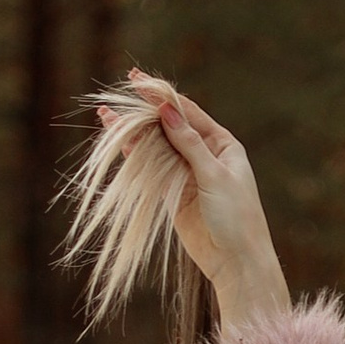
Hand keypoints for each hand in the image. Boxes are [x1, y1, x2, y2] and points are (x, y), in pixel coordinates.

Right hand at [106, 72, 290, 334]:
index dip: (163, 97)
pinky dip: (136, 156)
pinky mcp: (173, 193)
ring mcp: (187, 174)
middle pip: (170, 126)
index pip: (187, 113)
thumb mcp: (214, 175)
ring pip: (158, 146)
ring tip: (108, 115)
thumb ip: (189, 144)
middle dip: (146, 110)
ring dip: (136, 132)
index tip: (138, 81)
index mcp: (223, 144)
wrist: (236, 262)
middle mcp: (205, 155)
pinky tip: (120, 142)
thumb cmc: (236, 217)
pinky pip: (153, 169)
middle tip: (122, 90)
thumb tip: (166, 111)